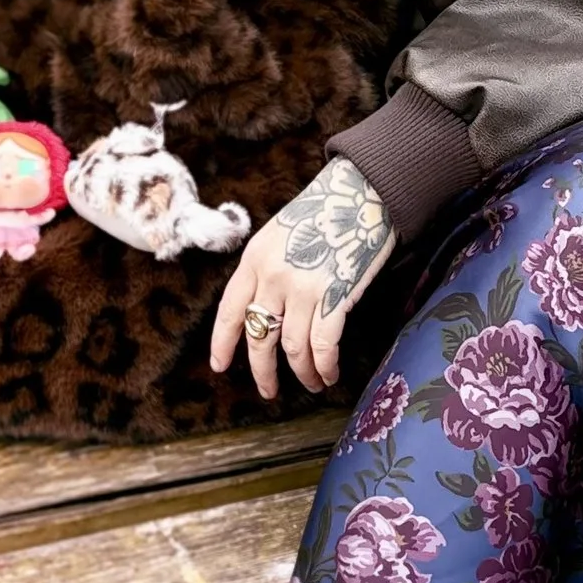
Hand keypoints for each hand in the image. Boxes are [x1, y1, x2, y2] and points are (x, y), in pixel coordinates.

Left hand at [209, 157, 396, 397]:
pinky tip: (329, 374)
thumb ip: (266, 269)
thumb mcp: (279, 234)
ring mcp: (303, 287)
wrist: (363, 192)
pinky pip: (324, 345)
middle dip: (263, 371)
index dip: (223, 343)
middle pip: (259, 337)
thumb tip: (264, 310)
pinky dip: (325, 365)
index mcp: (254, 259)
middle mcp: (272, 276)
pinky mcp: (334, 296)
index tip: (219, 365)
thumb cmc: (325, 211)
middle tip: (268, 390)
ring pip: (292, 347)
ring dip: (303, 372)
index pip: (230, 310)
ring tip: (312, 383)